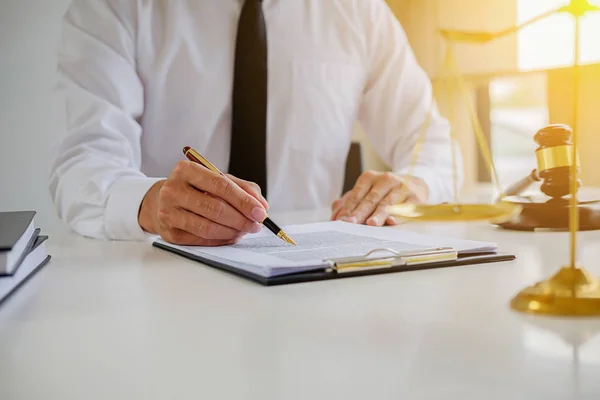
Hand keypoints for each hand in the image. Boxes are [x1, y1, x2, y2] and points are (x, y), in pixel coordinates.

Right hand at [138, 160, 268, 245]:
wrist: (162, 201)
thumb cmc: (195, 189)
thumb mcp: (217, 179)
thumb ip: (242, 188)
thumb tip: (262, 206)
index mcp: (186, 170)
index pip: (221, 185)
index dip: (243, 201)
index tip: (260, 212)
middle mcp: (173, 190)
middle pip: (215, 209)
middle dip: (241, 219)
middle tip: (256, 225)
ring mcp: (168, 213)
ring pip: (208, 227)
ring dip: (233, 232)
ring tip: (244, 230)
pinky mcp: (169, 234)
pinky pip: (201, 240)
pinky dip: (221, 239)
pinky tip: (231, 235)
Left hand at [331, 171, 427, 226]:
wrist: (415, 184)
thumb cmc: (385, 191)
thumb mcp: (366, 192)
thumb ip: (349, 203)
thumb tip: (335, 216)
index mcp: (370, 177)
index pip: (357, 194)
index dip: (349, 208)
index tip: (341, 220)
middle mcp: (386, 180)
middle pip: (370, 199)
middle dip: (360, 212)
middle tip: (351, 223)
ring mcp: (401, 188)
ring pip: (388, 203)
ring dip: (379, 214)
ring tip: (370, 223)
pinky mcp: (415, 197)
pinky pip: (406, 207)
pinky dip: (399, 215)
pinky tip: (392, 220)